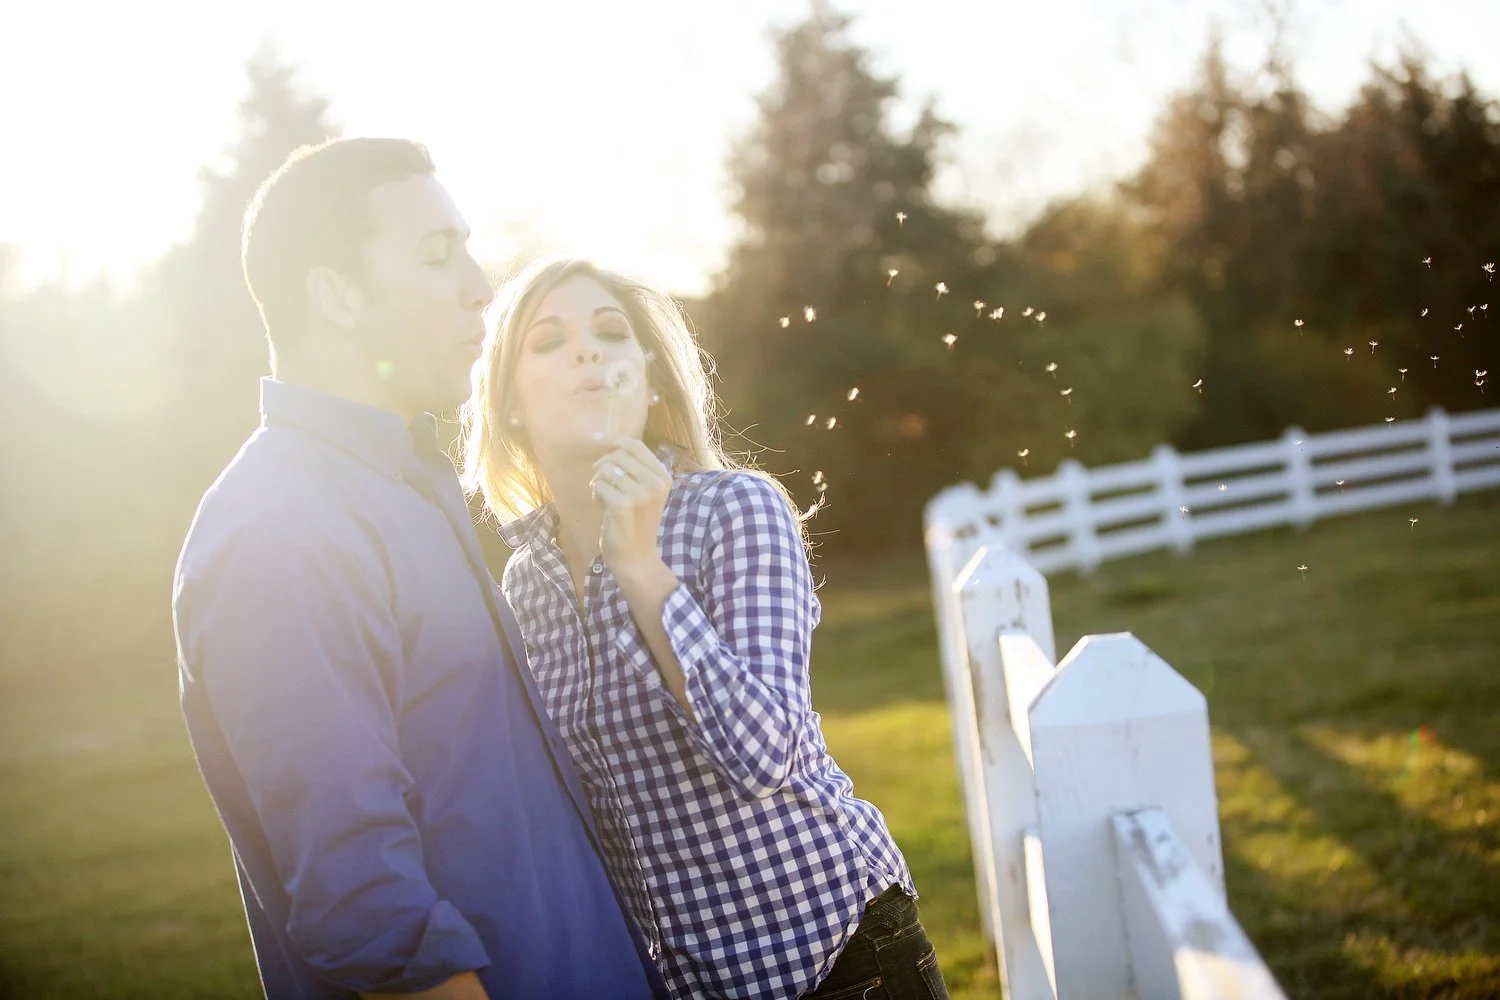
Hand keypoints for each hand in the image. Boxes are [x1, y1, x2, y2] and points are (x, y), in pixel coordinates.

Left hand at [590, 435, 672, 576]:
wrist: (636, 557)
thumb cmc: (636, 523)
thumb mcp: (644, 493)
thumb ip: (634, 469)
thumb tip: (607, 441)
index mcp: (663, 477)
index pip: (636, 446)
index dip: (614, 439)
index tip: (596, 439)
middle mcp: (656, 483)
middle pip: (618, 455)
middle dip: (602, 465)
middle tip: (600, 481)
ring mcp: (641, 494)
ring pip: (606, 470)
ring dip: (598, 482)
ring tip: (603, 498)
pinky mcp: (623, 505)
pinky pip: (599, 485)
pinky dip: (595, 494)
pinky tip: (602, 507)